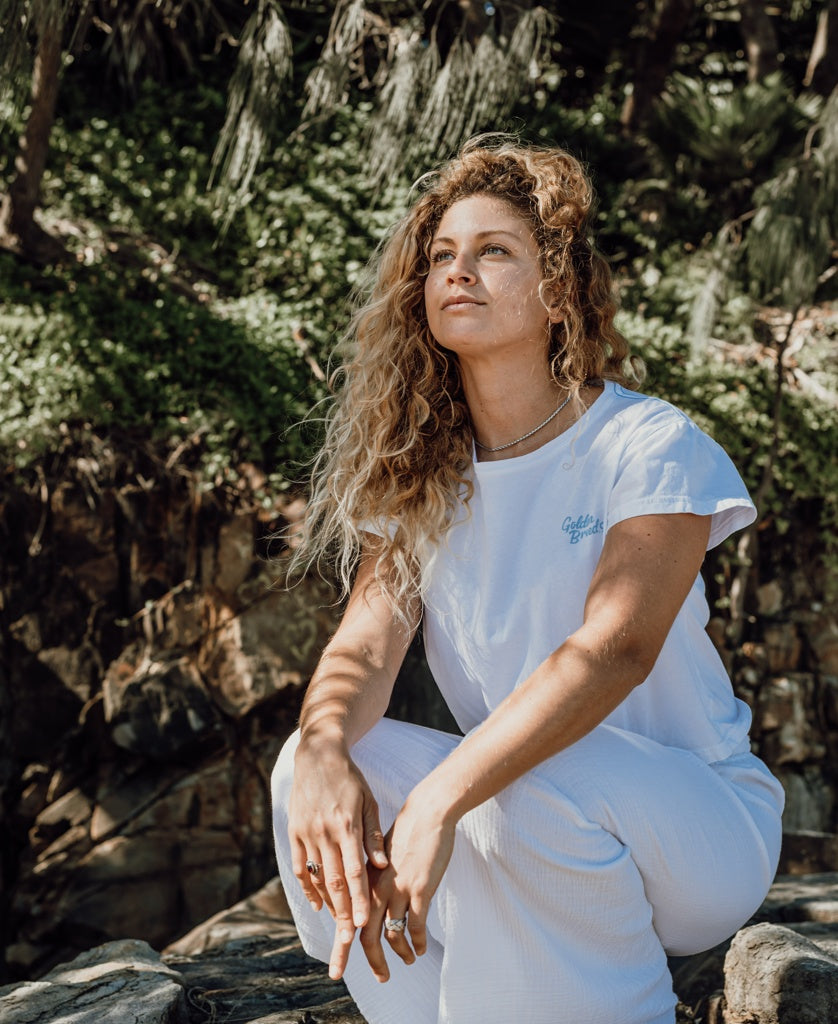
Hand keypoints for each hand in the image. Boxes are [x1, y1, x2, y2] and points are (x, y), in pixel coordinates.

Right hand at [288, 737, 388, 979]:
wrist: (317, 755)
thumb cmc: (349, 779)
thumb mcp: (368, 802)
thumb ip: (373, 835)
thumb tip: (382, 865)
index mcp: (346, 825)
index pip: (353, 871)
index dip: (359, 899)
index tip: (365, 923)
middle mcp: (324, 832)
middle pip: (334, 881)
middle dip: (343, 912)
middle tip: (349, 938)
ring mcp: (306, 832)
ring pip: (316, 876)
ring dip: (327, 903)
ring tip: (338, 925)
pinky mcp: (294, 830)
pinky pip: (300, 865)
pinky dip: (307, 887)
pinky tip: (317, 903)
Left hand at [360, 789, 455, 981]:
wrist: (428, 812)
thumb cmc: (408, 832)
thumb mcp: (383, 855)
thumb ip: (376, 878)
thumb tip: (374, 900)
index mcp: (365, 880)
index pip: (347, 919)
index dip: (342, 946)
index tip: (338, 967)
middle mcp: (377, 888)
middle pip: (364, 935)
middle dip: (371, 962)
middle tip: (381, 980)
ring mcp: (398, 889)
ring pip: (391, 935)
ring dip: (400, 954)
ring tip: (408, 961)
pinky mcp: (420, 889)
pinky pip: (416, 927)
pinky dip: (418, 943)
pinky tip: (422, 949)